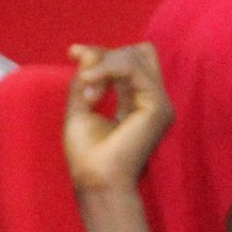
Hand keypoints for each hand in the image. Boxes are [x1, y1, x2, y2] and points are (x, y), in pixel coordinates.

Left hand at [63, 41, 172, 194]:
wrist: (96, 179)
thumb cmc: (88, 155)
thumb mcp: (81, 106)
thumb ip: (87, 78)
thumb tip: (86, 52)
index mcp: (138, 102)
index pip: (129, 61)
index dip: (101, 52)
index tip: (72, 53)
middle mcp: (153, 102)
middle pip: (139, 52)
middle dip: (106, 54)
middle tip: (83, 76)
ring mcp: (159, 104)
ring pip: (136, 55)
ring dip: (103, 64)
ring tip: (87, 90)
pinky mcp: (158, 107)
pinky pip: (133, 68)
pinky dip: (108, 69)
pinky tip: (92, 87)